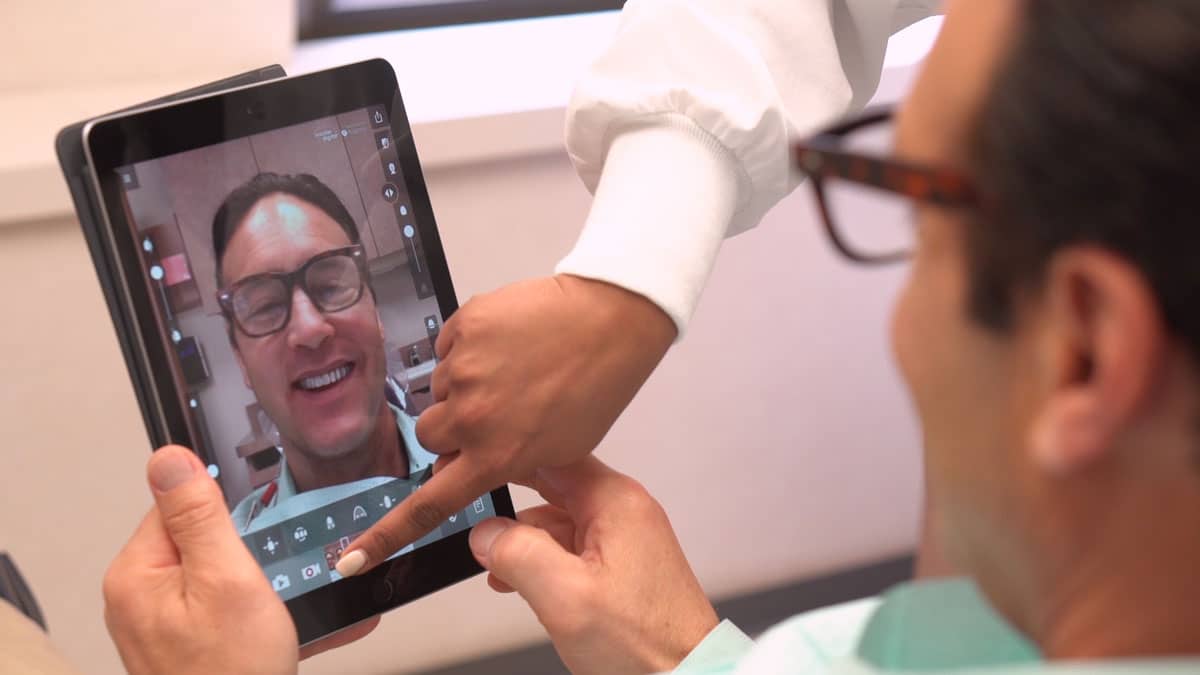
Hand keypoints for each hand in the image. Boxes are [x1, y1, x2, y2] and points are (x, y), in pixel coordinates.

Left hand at [103, 446, 378, 674]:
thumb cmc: (232, 674)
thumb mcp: (226, 579)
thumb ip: (199, 515)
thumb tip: (169, 456)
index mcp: (138, 573)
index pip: (180, 505)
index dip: (228, 515)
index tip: (258, 535)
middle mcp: (141, 597)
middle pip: (204, 541)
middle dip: (252, 553)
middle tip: (278, 579)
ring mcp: (164, 625)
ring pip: (224, 577)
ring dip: (266, 586)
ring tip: (292, 607)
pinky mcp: (189, 646)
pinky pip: (230, 611)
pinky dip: (264, 615)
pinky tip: (296, 624)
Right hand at [337, 274, 676, 574]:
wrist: (611, 322)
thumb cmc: (597, 386)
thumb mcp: (561, 450)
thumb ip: (509, 465)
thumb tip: (469, 466)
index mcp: (496, 456)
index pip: (427, 507)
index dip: (385, 536)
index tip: (351, 558)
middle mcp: (471, 417)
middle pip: (429, 436)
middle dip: (452, 429)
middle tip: (493, 412)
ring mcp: (464, 368)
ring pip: (440, 390)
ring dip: (465, 386)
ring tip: (513, 370)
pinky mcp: (463, 326)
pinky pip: (447, 347)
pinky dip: (470, 348)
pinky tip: (507, 344)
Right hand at [468, 457, 717, 674]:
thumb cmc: (645, 643)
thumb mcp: (566, 597)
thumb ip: (518, 554)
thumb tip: (484, 533)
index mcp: (615, 501)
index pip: (551, 454)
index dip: (506, 458)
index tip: (469, 466)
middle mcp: (623, 510)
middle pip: (552, 484)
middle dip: (509, 502)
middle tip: (469, 514)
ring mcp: (624, 536)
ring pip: (557, 518)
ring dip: (524, 539)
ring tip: (494, 566)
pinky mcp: (621, 563)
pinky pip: (571, 545)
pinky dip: (542, 558)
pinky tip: (520, 581)